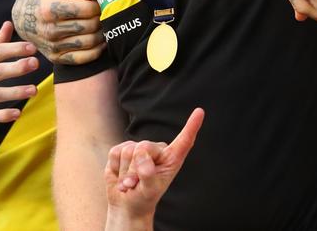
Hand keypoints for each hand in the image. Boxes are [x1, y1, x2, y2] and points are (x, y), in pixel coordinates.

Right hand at [11, 0, 103, 63]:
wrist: (23, 17)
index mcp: (49, 9)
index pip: (83, 9)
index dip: (97, 5)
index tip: (99, 2)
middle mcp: (50, 30)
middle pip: (88, 26)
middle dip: (100, 18)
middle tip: (103, 13)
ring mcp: (52, 46)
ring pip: (88, 42)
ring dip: (100, 33)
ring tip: (102, 24)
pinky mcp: (56, 58)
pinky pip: (82, 58)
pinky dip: (96, 51)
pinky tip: (100, 41)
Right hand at [105, 108, 203, 227]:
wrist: (126, 205)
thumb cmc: (143, 198)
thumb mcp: (149, 191)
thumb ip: (148, 175)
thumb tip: (141, 157)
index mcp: (171, 159)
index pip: (183, 141)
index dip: (192, 126)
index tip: (200, 112)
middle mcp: (156, 150)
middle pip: (144, 147)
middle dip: (136, 169)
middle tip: (136, 185)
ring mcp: (139, 148)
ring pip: (128, 151)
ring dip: (126, 173)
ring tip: (130, 183)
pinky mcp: (122, 149)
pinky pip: (115, 153)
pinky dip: (116, 169)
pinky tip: (120, 177)